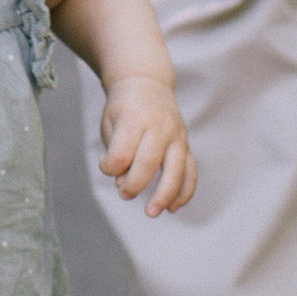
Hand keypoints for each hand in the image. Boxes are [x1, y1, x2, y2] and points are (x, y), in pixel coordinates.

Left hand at [98, 73, 193, 212]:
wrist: (147, 82)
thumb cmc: (123, 108)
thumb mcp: (110, 122)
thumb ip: (115, 152)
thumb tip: (123, 184)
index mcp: (134, 118)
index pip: (122, 152)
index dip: (110, 167)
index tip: (106, 167)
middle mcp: (159, 126)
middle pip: (149, 162)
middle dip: (135, 185)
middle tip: (124, 195)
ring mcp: (176, 135)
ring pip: (176, 169)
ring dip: (165, 194)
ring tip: (152, 212)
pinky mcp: (186, 144)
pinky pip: (190, 171)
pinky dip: (184, 191)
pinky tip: (174, 207)